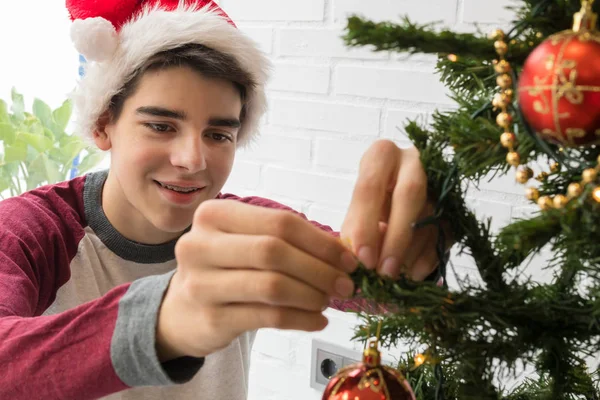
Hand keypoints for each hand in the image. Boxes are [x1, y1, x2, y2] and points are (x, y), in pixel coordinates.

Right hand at [156, 200, 358, 360]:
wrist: (183, 311)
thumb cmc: (224, 268)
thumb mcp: (245, 241)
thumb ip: (286, 239)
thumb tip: (344, 252)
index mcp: (214, 215)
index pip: (280, 222)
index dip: (321, 241)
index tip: (348, 259)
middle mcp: (200, 245)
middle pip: (275, 251)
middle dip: (320, 269)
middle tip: (346, 284)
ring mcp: (201, 283)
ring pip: (272, 286)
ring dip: (312, 295)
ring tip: (329, 301)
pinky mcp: (211, 318)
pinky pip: (268, 318)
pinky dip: (301, 319)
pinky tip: (317, 320)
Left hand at [341, 140, 450, 280]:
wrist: (397, 204)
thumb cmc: (371, 206)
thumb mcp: (357, 214)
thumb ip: (355, 232)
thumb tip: (356, 260)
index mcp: (381, 156)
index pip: (371, 187)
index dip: (366, 225)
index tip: (363, 258)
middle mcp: (413, 161)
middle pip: (408, 194)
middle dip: (396, 237)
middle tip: (384, 272)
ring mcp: (438, 180)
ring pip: (431, 214)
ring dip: (412, 250)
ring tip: (396, 276)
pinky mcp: (454, 203)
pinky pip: (446, 229)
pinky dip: (429, 255)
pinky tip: (414, 273)